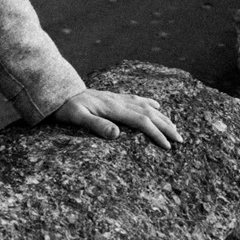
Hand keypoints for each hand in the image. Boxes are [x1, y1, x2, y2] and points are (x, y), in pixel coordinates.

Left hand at [52, 90, 182, 149]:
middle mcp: (118, 101)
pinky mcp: (113, 97)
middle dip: (166, 126)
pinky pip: (136, 99)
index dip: (156, 133)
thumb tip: (117, 134)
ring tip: (175, 128)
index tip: (168, 147)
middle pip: (149, 113)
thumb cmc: (66, 108)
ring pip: (146, 106)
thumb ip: (96, 125)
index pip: (141, 121)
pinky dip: (149, 103)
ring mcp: (116, 98)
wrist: (58, 92)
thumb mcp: (77, 118)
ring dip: (162, 117)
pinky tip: (157, 106)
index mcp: (113, 108)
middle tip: (181, 140)